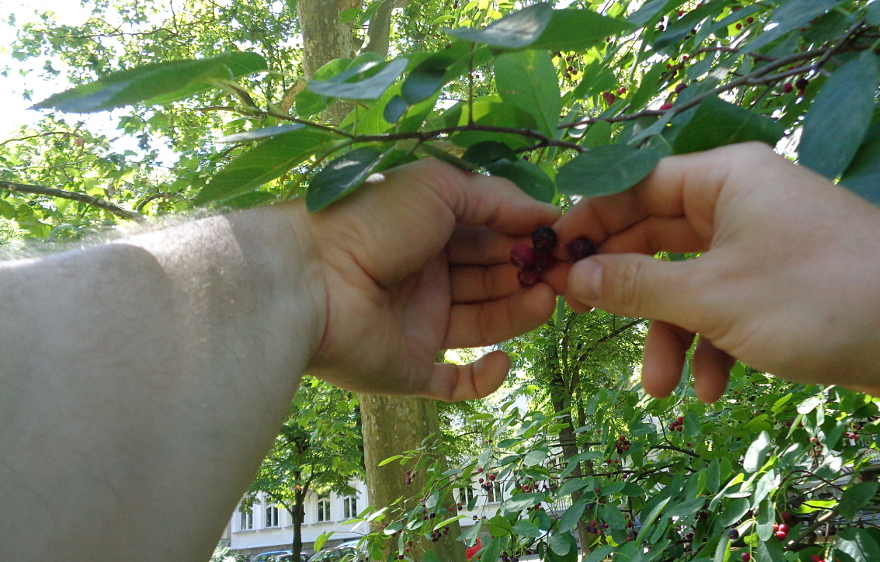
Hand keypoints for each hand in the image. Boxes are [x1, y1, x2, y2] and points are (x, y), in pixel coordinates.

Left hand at [297, 158, 559, 400]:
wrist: (311, 280)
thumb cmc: (374, 221)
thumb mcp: (439, 187)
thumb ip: (496, 197)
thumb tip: (548, 213)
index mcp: (429, 230)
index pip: (491, 235)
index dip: (528, 238)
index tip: (566, 242)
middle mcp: (426, 276)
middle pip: (492, 278)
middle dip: (530, 274)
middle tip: (567, 275)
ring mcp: (419, 325)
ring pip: (483, 325)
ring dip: (519, 314)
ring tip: (548, 301)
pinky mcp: (410, 370)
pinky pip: (456, 382)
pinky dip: (485, 378)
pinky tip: (504, 361)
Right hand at [554, 142, 879, 400]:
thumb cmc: (811, 295)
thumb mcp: (709, 296)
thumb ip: (634, 286)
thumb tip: (570, 277)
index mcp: (720, 180)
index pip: (633, 189)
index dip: (588, 225)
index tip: (549, 263)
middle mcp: (738, 205)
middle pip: (657, 241)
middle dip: (627, 293)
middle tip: (581, 322)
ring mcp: (760, 248)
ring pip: (690, 286)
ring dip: (670, 336)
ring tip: (660, 389)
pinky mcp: (780, 288)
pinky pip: (726, 310)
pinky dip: (715, 347)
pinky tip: (715, 390)